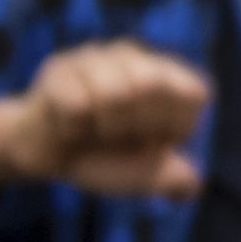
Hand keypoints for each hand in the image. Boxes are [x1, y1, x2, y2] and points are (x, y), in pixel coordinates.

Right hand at [0, 38, 212, 203]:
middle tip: (117, 135)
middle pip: (151, 84)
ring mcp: (96, 58)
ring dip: (103, 128)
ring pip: (115, 93)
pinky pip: (76, 105)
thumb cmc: (105, 159)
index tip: (151, 139)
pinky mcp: (60, 68)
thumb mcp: (143, 175)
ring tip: (93, 129)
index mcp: (167, 76)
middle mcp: (135, 57)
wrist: (48, 159)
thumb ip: (172, 180)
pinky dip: (72, 128)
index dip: (172, 126)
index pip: (192, 92)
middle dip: (135, 126)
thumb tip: (189, 184)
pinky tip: (68, 126)